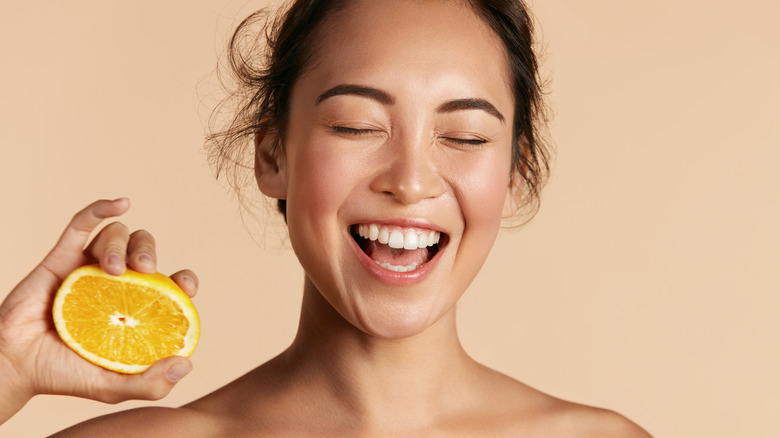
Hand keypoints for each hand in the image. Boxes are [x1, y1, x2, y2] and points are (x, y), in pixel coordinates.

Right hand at [0, 198, 197, 423]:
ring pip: (117, 235)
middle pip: (145, 250)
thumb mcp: (114, 387)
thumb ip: (151, 383)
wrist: (14, 366)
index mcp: (135, 306)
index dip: (184, 280)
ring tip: (113, 269)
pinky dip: (101, 209)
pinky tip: (120, 203)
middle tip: (146, 270)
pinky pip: (82, 224)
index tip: (186, 286)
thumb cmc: (65, 374)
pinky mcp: (61, 256)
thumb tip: (187, 363)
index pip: (170, 284)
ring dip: (121, 244)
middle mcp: (117, 283)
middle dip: (151, 253)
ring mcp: (89, 267)